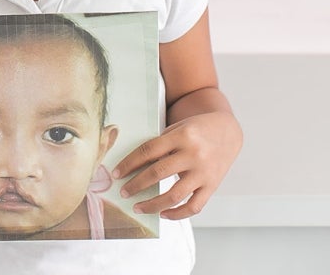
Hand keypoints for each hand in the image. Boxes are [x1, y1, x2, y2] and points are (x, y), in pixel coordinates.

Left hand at [112, 111, 241, 219]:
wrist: (227, 131)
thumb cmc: (195, 129)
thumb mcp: (177, 129)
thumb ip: (160, 145)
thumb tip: (133, 167)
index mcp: (181, 136)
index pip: (148, 151)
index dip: (129, 163)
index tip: (116, 174)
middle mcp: (193, 154)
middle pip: (158, 173)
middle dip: (136, 185)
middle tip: (123, 192)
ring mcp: (204, 172)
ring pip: (175, 195)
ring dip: (153, 204)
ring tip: (138, 208)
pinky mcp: (212, 186)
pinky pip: (194, 206)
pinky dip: (177, 214)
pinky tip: (163, 214)